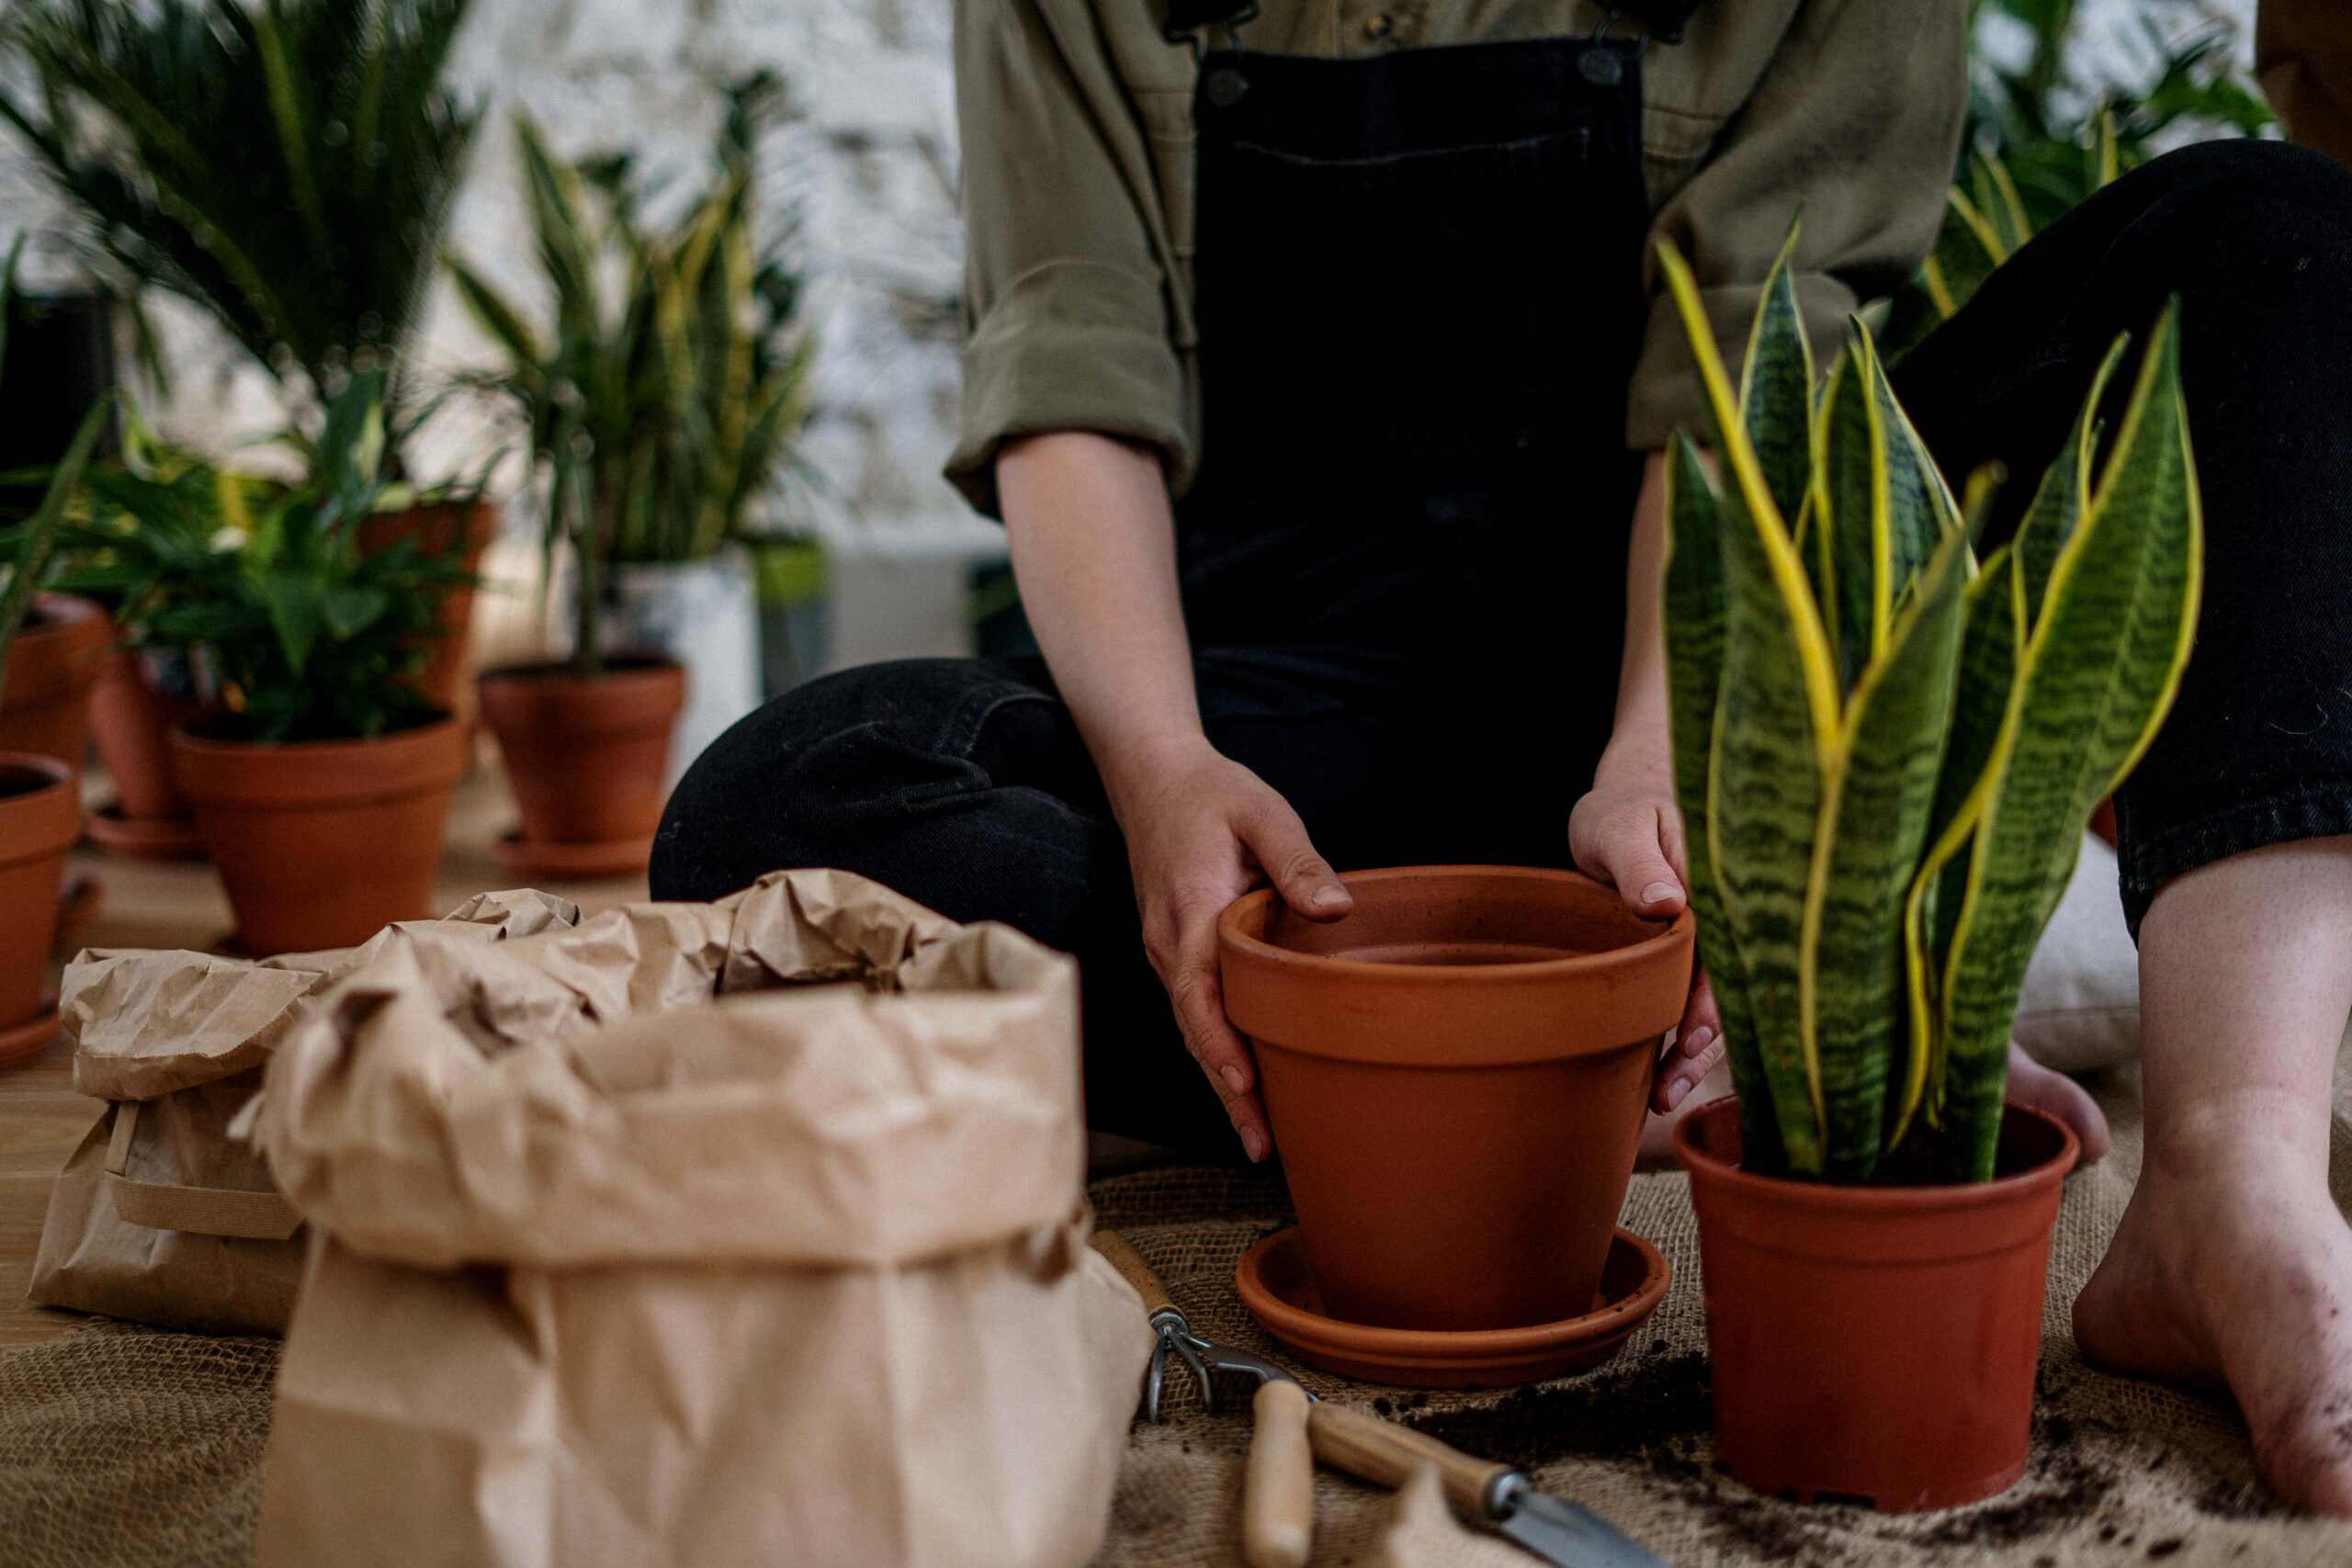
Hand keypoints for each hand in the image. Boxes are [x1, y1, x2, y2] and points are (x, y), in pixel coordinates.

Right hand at [1112, 737, 1351, 1160]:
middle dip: (1225, 1092)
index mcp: (1190, 912)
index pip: (1199, 994)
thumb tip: (1336, 910)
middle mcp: (1168, 943)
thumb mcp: (1262, 812)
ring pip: (1192, 1029)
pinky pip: (1193, 1012)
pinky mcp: (1174, 953)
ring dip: (1220, 1081)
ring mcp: (1166, 952)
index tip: (1245, 1088)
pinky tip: (1243, 1083)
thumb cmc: (1212, 794)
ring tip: (1259, 1136)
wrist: (1151, 777)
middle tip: (1263, 1146)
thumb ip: (1297, 860)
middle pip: (1193, 1031)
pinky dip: (1215, 1051)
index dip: (1220, 1046)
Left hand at [1568, 758, 1724, 1112]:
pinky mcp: (1689, 959)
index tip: (1691, 1039)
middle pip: (1726, 991)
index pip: (1726, 954)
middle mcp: (1723, 922)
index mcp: (1717, 889)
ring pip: (1713, 1005)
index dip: (1713, 1002)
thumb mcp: (1620, 826)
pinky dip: (1681, 1037)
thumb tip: (1668, 901)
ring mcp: (1709, 943)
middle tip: (1670, 1087)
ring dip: (1693, 1052)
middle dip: (1704, 1043)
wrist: (1625, 804)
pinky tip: (1662, 1077)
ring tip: (1663, 1097)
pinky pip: (1693, 1001)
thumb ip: (1639, 862)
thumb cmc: (1622, 810)